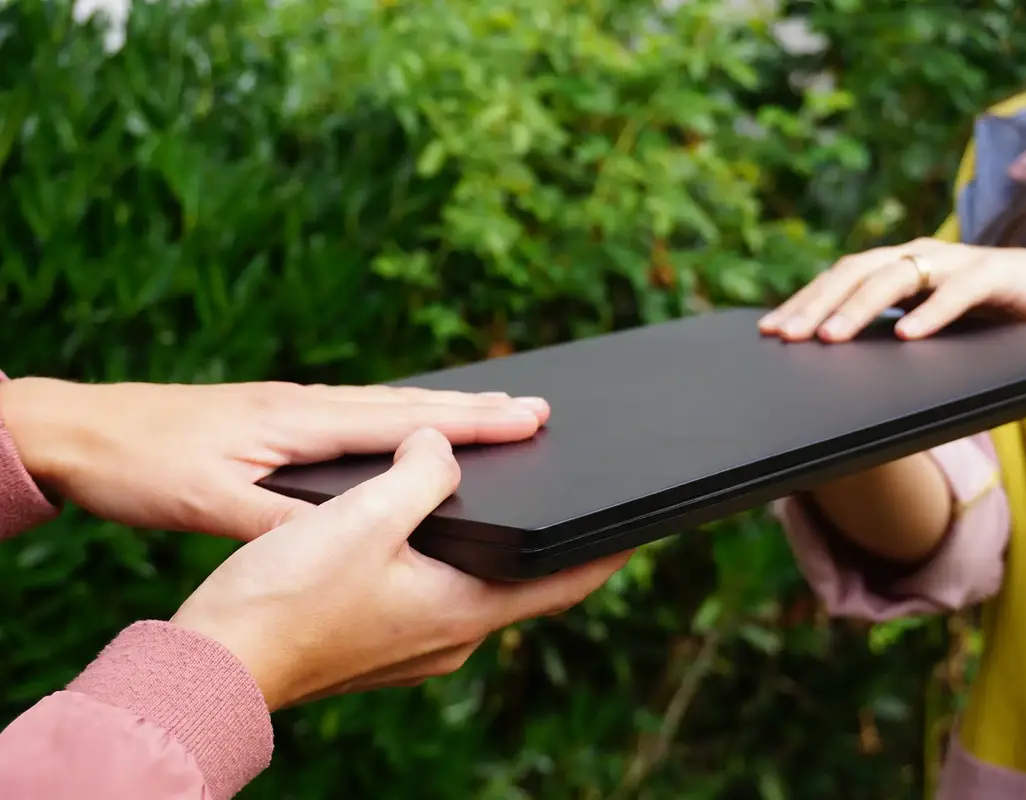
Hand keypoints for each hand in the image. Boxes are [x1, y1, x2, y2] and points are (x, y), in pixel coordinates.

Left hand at [0, 378, 549, 539]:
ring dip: (446, 408)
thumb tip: (354, 535)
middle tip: (539, 408)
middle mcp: (305, 401)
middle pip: (408, 401)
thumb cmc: (141, 463)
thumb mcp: (210, 504)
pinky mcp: (280, 414)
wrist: (80, 428)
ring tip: (496, 414)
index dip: (470, 423)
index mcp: (299, 419)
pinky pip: (361, 411)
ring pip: (387, 403)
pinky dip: (405, 416)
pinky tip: (411, 429)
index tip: (530, 420)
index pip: (402, 420)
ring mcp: (293, 404)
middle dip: (477, 408)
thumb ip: (281, 520)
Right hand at [172, 428, 629, 708]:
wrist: (214, 665)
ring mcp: (416, 645)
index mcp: (464, 610)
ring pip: (479, 587)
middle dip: (551, 541)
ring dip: (499, 548)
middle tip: (571, 494)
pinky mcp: (382, 641)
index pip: (564, 581)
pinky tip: (433, 530)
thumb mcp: (363, 517)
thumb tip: (444, 446)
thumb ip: (420, 474)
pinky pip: (438, 592)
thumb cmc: (285, 599)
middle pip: (526, 584)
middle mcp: (450, 637)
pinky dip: (454, 559)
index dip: (608, 548)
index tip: (642, 521)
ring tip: (507, 501)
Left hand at [757, 238, 1025, 341]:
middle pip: (855, 273)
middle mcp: (920, 256)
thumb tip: (833, 357)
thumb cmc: (990, 316)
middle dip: (816, 305)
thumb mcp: (929, 324)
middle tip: (786, 336)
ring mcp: (956, 261)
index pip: (838, 280)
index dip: (802, 302)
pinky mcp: (997, 274)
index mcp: (898, 267)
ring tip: (831, 339)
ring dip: (859, 308)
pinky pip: (959, 291)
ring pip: (897, 276)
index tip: (768, 332)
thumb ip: (889, 331)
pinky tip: (907, 336)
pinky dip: (932, 313)